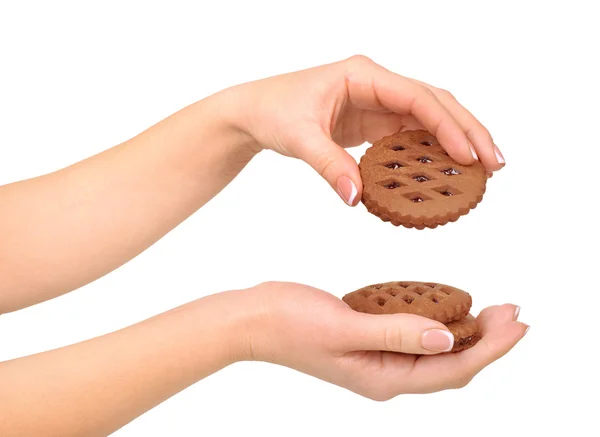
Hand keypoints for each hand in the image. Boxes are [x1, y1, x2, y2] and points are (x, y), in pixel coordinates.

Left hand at [226, 55, 504, 205]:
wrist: (256, 112)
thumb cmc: (274, 110)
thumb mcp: (299, 137)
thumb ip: (329, 165)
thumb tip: (357, 198)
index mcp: (362, 74)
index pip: (416, 97)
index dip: (446, 125)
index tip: (467, 154)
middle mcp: (377, 85)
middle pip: (435, 103)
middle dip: (467, 130)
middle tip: (495, 162)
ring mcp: (378, 103)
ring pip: (429, 119)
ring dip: (456, 141)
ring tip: (483, 168)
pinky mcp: (374, 122)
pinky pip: (411, 135)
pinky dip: (432, 152)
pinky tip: (447, 171)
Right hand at [242, 281, 526, 398]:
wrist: (253, 319)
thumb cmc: (289, 323)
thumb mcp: (344, 327)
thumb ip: (396, 332)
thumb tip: (448, 336)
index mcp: (383, 379)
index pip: (452, 369)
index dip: (491, 349)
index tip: (519, 324)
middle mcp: (386, 375)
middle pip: (451, 364)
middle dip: (488, 341)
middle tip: (515, 312)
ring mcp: (377, 359)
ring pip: (436, 351)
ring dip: (468, 331)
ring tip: (493, 310)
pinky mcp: (369, 340)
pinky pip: (415, 336)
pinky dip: (438, 322)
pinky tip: (447, 307)